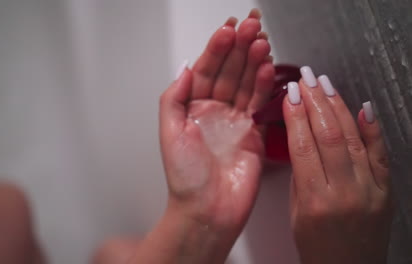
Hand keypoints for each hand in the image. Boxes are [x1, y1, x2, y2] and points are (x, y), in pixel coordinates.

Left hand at [128, 9, 274, 263]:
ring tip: (262, 42)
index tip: (227, 30)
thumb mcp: (169, 133)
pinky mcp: (254, 132)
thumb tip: (186, 67)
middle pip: (229, 72)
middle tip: (250, 26)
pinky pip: (260, 103)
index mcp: (192, 108)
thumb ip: (174, 98)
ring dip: (254, 62)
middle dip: (239, 48)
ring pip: (246, 83)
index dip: (217, 49)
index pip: (207, 70)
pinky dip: (265, 86)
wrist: (208, 211)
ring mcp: (235, 120)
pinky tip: (268, 69)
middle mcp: (214, 111)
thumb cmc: (186, 178)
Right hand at [283, 68, 391, 263]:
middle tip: (306, 79)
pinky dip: (372, 128)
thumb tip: (303, 139)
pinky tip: (363, 107)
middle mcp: (344, 192)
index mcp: (314, 200)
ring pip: (352, 138)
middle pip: (327, 135)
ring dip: (338, 106)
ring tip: (326, 84)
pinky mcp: (386, 191)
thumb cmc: (318, 247)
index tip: (290, 95)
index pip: (302, 145)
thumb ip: (300, 174)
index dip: (295, 115)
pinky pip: (380, 153)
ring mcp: (370, 190)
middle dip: (315, 101)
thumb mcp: (295, 212)